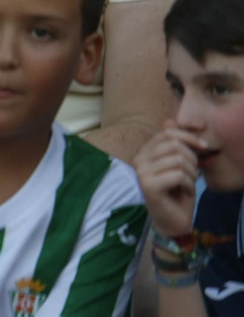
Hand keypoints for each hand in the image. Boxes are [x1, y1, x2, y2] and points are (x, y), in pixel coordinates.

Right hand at [134, 123, 203, 237]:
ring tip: (188, 184)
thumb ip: (176, 144)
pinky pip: (177, 175)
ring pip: (178, 160)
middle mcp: (139, 159)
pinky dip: (188, 184)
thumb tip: (170, 121)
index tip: (204, 145)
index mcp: (145, 152)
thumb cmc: (178, 192)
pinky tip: (185, 192)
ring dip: (191, 174)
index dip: (188, 135)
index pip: (167, 133)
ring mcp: (142, 172)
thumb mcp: (180, 165)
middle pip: (174, 145)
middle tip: (194, 174)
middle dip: (192, 159)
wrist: (173, 221)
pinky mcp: (148, 186)